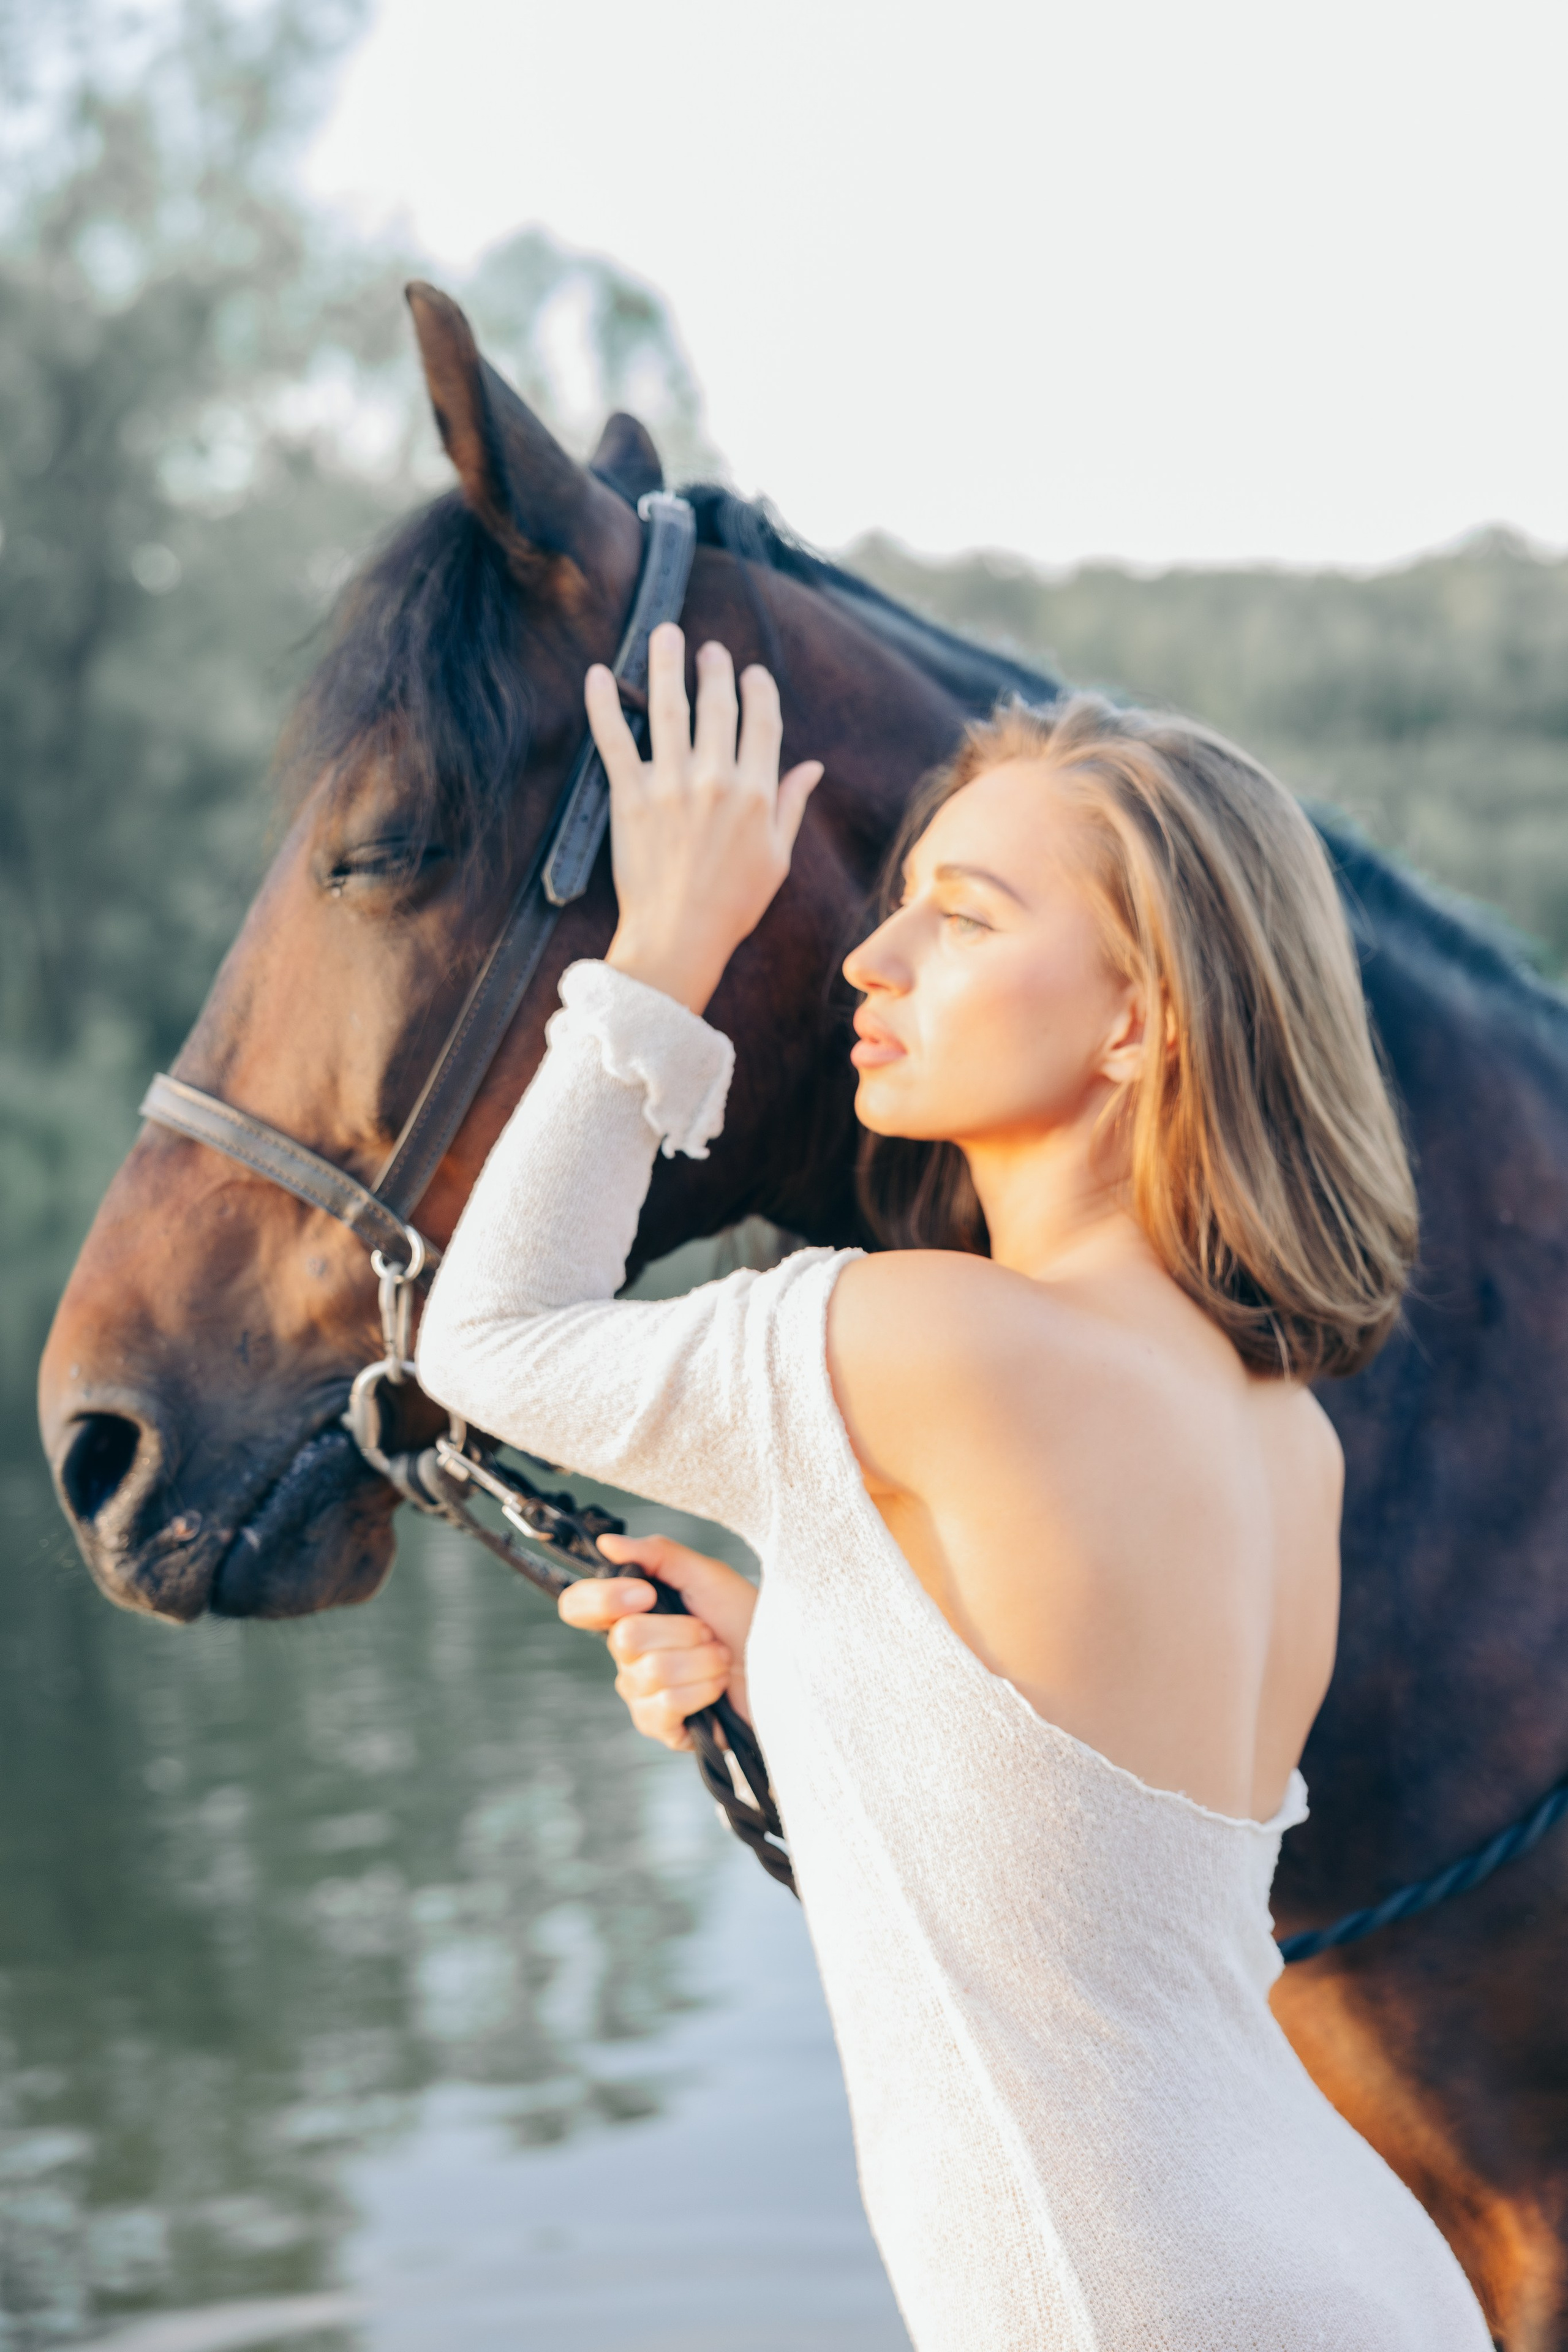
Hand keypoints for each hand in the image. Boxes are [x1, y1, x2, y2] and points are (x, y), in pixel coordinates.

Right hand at [557, 1532, 759, 1750]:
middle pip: (623, 1639)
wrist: (784, 1667)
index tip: (646, 1593)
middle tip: (709, 1632)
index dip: (604, 1600)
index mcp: (632, 1612)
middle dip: (682, 1632)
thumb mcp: (707, 1576)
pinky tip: (716, 1689)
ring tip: (720, 1660)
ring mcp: (641, 1692)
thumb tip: (607, 1543)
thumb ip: (657, 1555)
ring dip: (701, 1661)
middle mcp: (628, 1654)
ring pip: (649, 1672)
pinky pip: (664, 1705)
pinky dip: (702, 1691)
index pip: (578, 1607)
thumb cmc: (747, 1620)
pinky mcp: (660, 1726)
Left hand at [585, 624, 822, 1013]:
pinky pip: (614, 739)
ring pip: (668, 709)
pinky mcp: (629, 797)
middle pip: (717, 706)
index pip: (763, 723)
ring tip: (665, 633)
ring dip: (666, 664)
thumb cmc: (732, 906)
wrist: (679, 938)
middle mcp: (717, 780)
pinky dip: (603, 704)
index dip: (758, 692)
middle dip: (714, 670)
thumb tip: (811, 767)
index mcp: (756, 793)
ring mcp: (671, 785)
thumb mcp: (777, 858)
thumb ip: (791, 805)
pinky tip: (599, 674)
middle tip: (707, 649)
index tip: (751, 674)